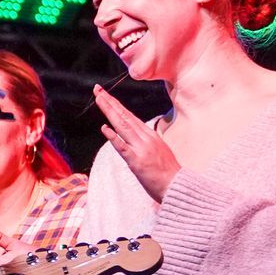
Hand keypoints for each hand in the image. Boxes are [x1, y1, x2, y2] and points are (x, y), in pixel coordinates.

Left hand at [93, 85, 179, 202]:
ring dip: (109, 111)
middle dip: (109, 101)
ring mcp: (141, 148)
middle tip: (97, 89)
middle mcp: (145, 138)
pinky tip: (104, 127)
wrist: (178, 185)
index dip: (116, 104)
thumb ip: (146, 141)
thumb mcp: (158, 150)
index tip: (105, 94)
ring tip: (99, 99)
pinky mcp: (137, 161)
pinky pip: (122, 147)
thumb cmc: (167, 172)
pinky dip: (113, 136)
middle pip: (124, 116)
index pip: (129, 116)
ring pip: (122, 126)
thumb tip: (134, 135)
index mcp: (149, 135)